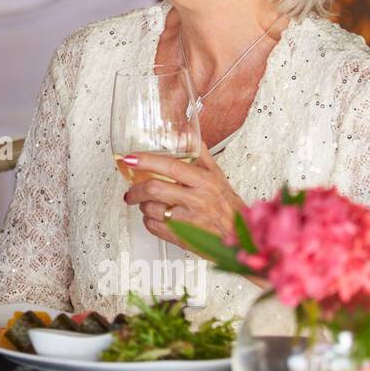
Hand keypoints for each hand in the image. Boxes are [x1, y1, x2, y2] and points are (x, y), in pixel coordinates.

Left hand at [121, 142, 246, 255]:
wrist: (238, 235)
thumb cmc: (227, 206)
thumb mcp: (217, 176)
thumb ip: (199, 153)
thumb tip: (187, 131)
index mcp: (204, 182)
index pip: (171, 167)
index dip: (147, 161)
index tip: (131, 158)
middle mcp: (197, 201)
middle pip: (154, 190)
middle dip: (136, 189)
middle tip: (131, 190)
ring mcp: (189, 221)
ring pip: (151, 209)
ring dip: (143, 205)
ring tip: (147, 202)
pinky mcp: (182, 238)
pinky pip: (154, 227)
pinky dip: (149, 220)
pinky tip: (155, 216)